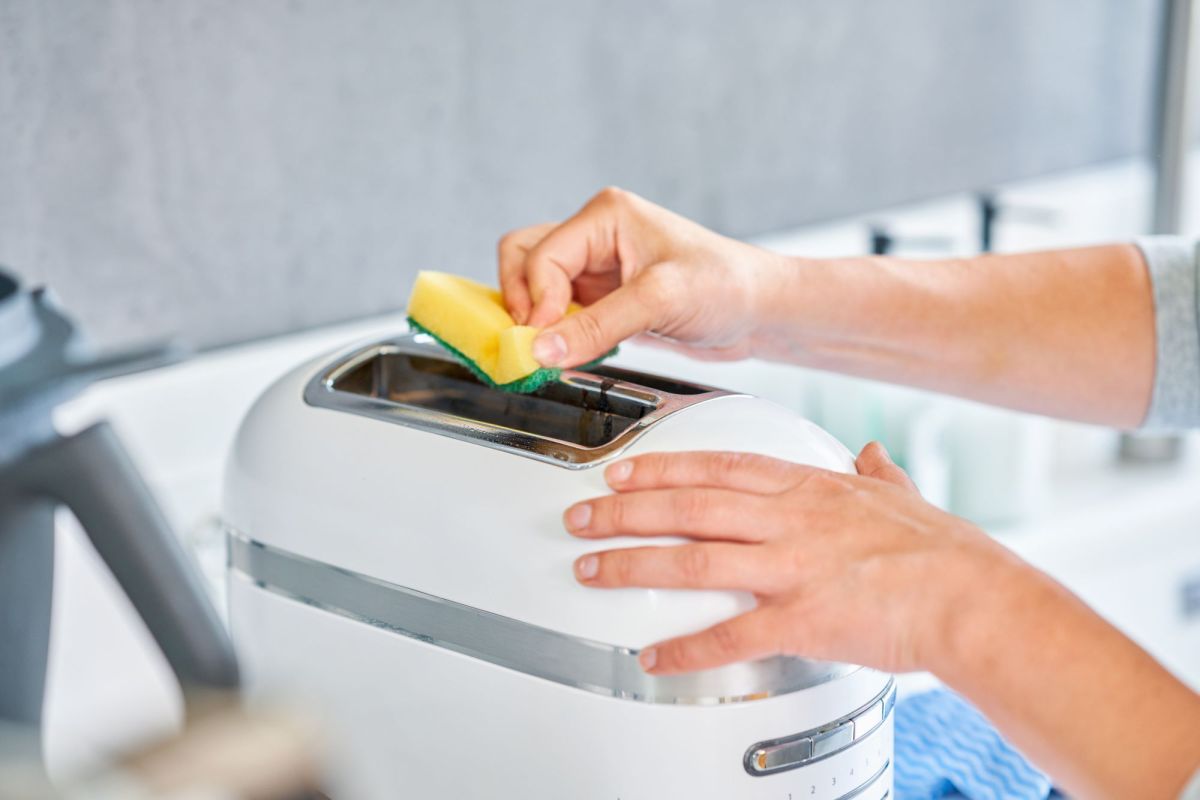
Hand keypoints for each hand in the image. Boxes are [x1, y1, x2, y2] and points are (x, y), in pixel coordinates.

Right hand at [497, 187, 789, 367]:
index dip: (535, 301)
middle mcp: (595, 236)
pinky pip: (560, 311)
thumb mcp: (659, 302)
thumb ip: (596, 326)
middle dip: (520, 301)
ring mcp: (597, 267)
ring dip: (536, 317)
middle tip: (534, 341)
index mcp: (605, 215)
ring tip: (554, 346)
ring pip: (535, 286)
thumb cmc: (726, 285)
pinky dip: (556, 332)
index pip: (540, 255)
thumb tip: (542, 349)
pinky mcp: (605, 297)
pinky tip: (574, 351)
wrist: (760, 310)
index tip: (541, 341)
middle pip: (522, 258)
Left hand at [563, 442, 1034, 674]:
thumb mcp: (904, 495)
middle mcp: (790, 521)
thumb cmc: (944, 552)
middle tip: (581, 514)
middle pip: (690, 507)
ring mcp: (793, 568)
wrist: (976, 599)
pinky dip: (687, 648)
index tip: (622, 468)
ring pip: (695, 561)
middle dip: (626, 510)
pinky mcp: (803, 620)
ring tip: (590, 568)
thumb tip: (871, 454)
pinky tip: (654, 656)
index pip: (718, 466)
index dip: (662, 466)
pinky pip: (731, 635)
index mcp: (808, 489)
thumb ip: (878, 473)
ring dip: (634, 564)